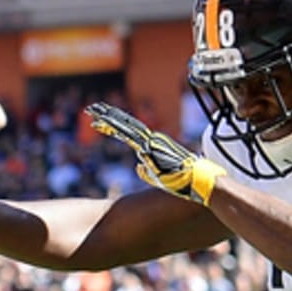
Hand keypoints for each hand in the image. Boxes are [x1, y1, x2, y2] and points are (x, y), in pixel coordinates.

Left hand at [85, 102, 223, 204]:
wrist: (201, 182)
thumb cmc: (184, 181)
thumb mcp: (160, 177)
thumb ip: (147, 171)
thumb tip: (137, 166)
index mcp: (153, 145)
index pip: (130, 132)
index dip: (115, 125)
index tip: (99, 121)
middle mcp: (151, 140)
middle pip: (125, 124)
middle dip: (108, 116)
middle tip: (91, 108)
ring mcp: (150, 142)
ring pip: (124, 126)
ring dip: (107, 119)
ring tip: (91, 111)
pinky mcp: (151, 148)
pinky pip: (128, 136)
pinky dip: (113, 129)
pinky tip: (99, 125)